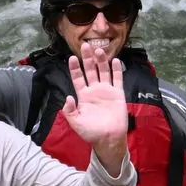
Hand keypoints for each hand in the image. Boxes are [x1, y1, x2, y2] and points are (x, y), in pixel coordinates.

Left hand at [60, 54, 129, 169]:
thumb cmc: (91, 132)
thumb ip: (69, 111)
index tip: (71, 58)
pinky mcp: (118, 94)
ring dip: (101, 61)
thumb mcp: (75, 123)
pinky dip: (117, 70)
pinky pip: (117, 79)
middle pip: (90, 70)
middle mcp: (94, 90)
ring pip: (103, 72)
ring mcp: (107, 91)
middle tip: (86, 46)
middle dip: (87, 58)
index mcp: (83, 96)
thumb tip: (68, 98)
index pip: (78, 78)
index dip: (75, 68)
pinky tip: (115, 60)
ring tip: (99, 50)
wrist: (108, 139)